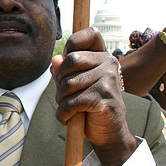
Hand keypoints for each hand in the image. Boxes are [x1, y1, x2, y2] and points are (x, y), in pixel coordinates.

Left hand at [52, 28, 136, 165]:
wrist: (109, 131)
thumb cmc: (90, 105)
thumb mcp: (75, 84)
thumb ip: (64, 70)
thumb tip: (56, 59)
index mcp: (102, 56)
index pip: (90, 34)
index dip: (73, 44)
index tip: (68, 61)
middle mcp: (109, 63)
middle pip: (70, 60)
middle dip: (59, 81)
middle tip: (63, 95)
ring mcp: (108, 79)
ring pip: (68, 84)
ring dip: (61, 100)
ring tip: (67, 108)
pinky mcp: (104, 97)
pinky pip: (72, 102)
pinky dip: (63, 114)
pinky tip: (68, 118)